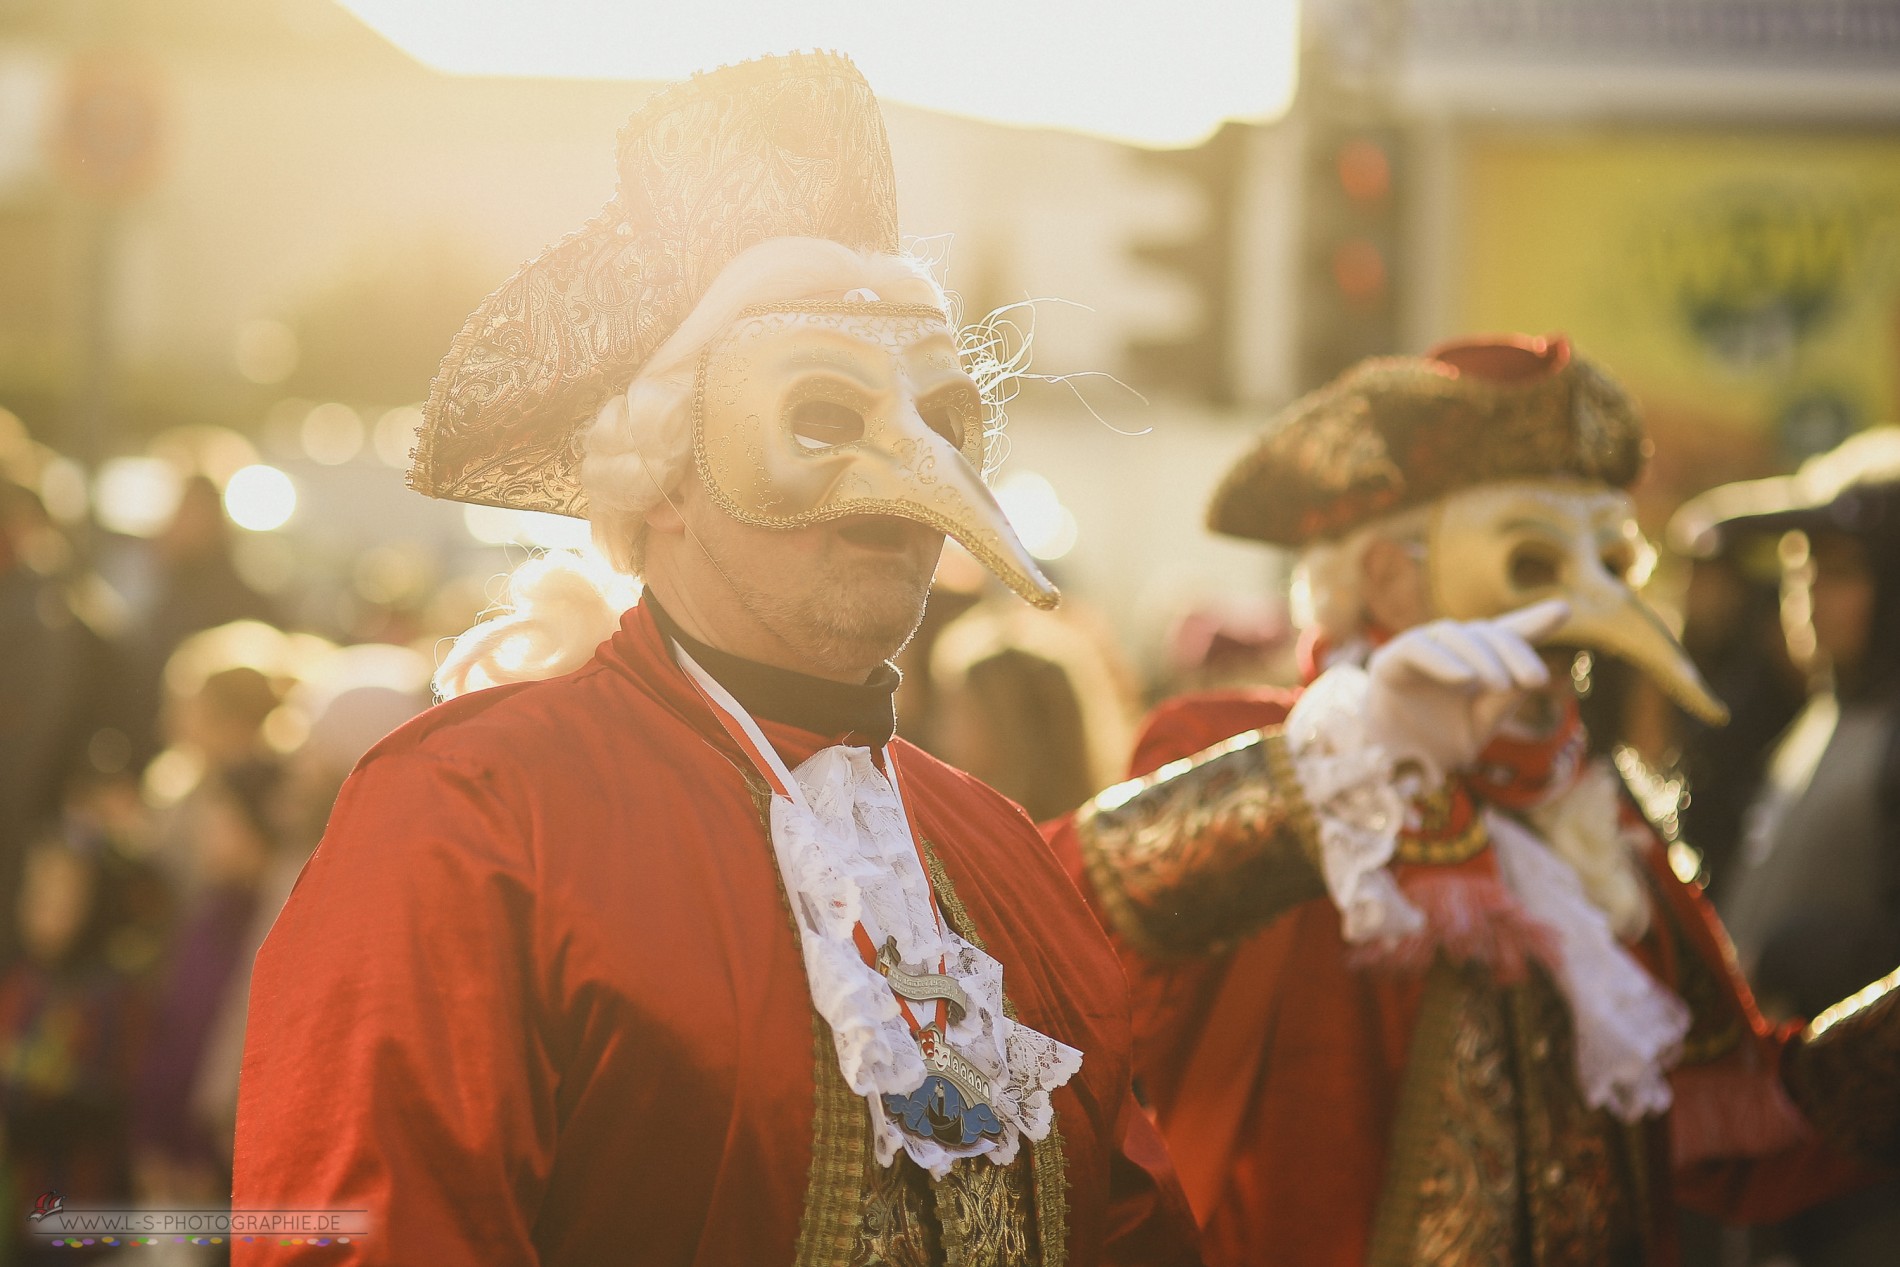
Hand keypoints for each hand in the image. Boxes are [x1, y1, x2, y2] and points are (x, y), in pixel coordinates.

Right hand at [1364, 600, 1569, 785]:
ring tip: (1500, 684)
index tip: (1564, 612)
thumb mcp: (1480, 725)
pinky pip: (1418, 647)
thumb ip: (1502, 700)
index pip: (1508, 634)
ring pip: (1456, 635)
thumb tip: (1525, 676)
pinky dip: (1443, 660)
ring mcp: (1420, 648)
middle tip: (1534, 680)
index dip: (1535, 621)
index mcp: (1477, 662)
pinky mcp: (1391, 659)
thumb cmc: (1437, 740)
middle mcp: (1450, 648)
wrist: (1390, 763)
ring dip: (1483, 658)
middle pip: (1488, 633)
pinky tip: (1464, 678)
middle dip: (1515, 652)